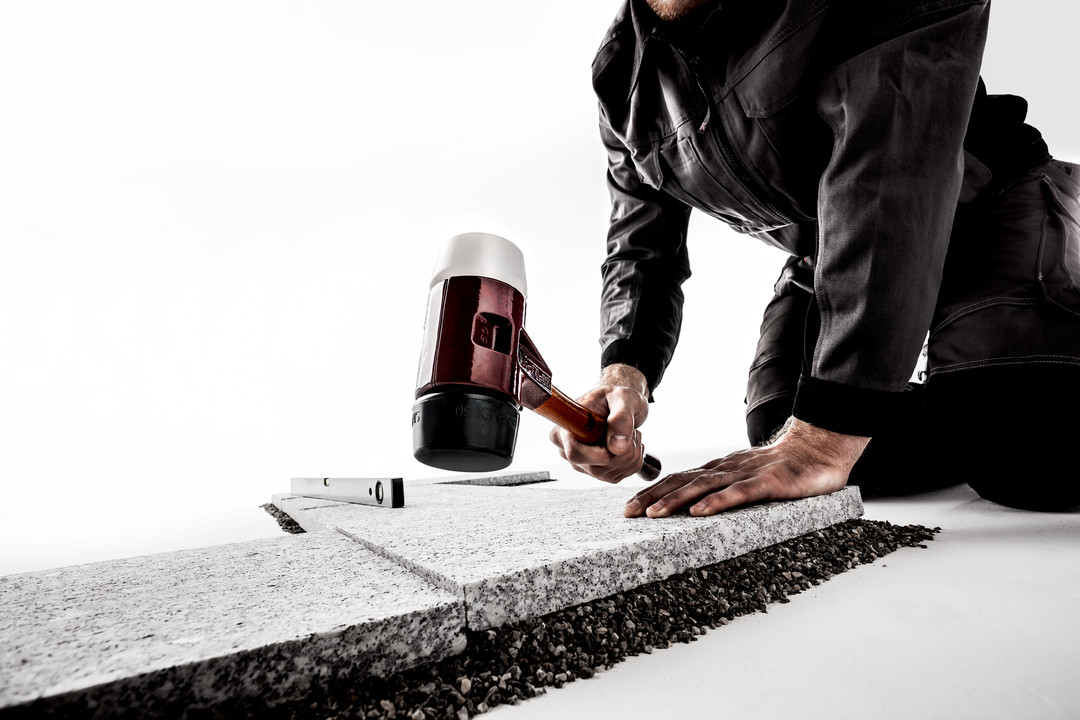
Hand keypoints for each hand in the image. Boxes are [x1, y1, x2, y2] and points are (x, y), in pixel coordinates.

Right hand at [549, 364, 649, 482]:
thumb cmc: (616, 397)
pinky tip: (630, 444)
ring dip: (631, 455)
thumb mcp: (622, 398)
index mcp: (566, 428)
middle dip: (622, 453)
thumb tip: (617, 447)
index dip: (598, 453)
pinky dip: (633, 462)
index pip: (574, 452)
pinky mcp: (597, 472)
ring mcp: (582, 463)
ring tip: (630, 433)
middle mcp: (568, 449)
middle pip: (595, 467)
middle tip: (631, 430)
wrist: (620, 404)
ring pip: (609, 474)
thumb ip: (621, 418)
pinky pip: (618, 476)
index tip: (617, 440)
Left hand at [624, 418, 869, 516]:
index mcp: (720, 469)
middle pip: (683, 482)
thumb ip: (724, 490)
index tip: (629, 506)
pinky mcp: (769, 482)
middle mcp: (727, 469)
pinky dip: (717, 502)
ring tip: (653, 514)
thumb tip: (695, 508)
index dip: (653, 492)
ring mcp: (747, 474)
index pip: (679, 479)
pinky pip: (739, 493)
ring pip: (704, 487)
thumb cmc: (785, 469)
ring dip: (676, 500)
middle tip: (628, 513)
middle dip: (652, 497)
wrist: (820, 448)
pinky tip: (700, 512)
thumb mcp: (747, 479)